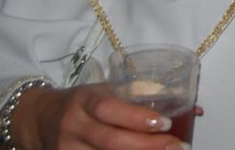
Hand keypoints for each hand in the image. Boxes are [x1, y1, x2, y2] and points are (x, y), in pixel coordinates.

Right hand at [10, 84, 185, 149]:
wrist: (39, 119)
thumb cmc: (85, 102)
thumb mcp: (108, 91)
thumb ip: (144, 98)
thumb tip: (195, 109)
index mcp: (86, 100)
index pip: (110, 108)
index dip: (137, 117)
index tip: (166, 123)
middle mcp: (74, 125)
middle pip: (110, 140)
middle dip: (147, 145)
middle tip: (177, 147)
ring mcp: (68, 149)